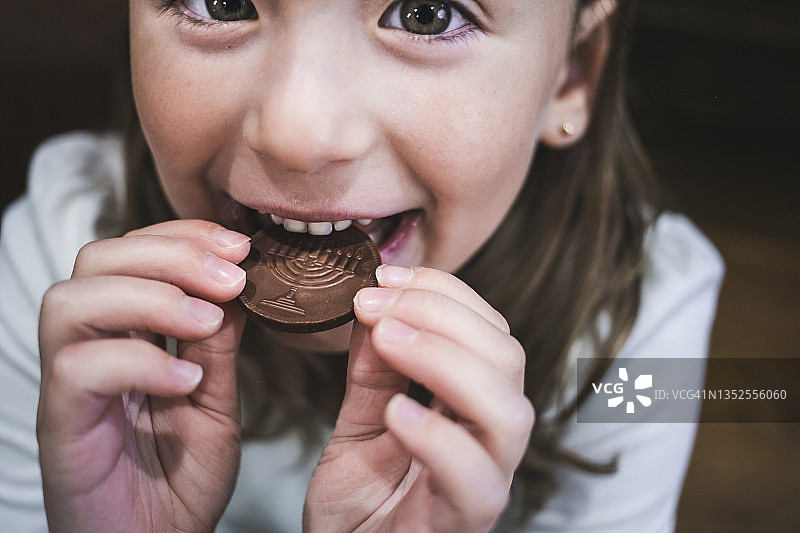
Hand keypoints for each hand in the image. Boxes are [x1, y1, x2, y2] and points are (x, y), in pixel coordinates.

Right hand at [37, 220, 249, 532]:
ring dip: (151, 298)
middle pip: (96, 261)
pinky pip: (78, 371)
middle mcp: (88, 349)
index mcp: (125, 335)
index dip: (183, 236)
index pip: (133, 253)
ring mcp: (69, 387)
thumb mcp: (215, 401)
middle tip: (231, 275)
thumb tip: (237, 285)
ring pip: (71, 302)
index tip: (240, 245)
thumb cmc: (180, 479)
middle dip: (170, 254)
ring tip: (208, 322)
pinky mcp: (60, 427)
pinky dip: (139, 362)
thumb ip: (219, 346)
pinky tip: (187, 380)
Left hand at [304, 266, 533, 531]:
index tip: (384, 277)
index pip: (487, 331)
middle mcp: (489, 439)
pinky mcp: (466, 524)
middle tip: (375, 303)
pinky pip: (477, 480)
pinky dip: (439, 437)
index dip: (444, 292)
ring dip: (447, 360)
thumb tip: (376, 304)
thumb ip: (374, 370)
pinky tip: (396, 412)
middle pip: (507, 358)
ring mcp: (485, 482)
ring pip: (509, 412)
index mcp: (471, 407)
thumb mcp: (360, 422)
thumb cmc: (360, 504)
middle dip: (442, 315)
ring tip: (387, 338)